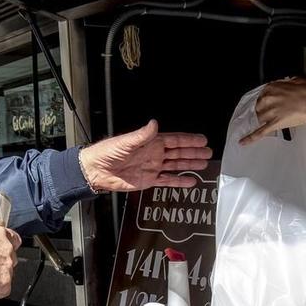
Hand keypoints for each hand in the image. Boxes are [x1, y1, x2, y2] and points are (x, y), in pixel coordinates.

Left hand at [79, 120, 211, 192]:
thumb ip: (142, 135)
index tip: (202, 140)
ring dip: (189, 164)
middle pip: (179, 152)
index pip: (174, 140)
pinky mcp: (148, 180)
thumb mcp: (126, 142)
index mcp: (150, 142)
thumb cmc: (106, 152)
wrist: (96, 170)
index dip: (189, 140)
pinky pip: (167, 180)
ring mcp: (152, 167)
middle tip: (208, 152)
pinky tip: (189, 181)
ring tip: (203, 164)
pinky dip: (179, 181)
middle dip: (194, 152)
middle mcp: (154, 153)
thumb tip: (154, 124)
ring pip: (176, 165)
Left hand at [239, 79, 305, 143]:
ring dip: (262, 121)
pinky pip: (260, 132)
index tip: (266, 104)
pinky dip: (250, 137)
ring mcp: (270, 112)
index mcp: (270, 88)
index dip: (264, 102)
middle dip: (263, 111)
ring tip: (268, 122)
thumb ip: (287, 83)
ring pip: (258, 119)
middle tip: (272, 113)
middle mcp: (267, 99)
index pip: (260, 96)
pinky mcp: (274, 124)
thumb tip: (289, 83)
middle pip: (257, 108)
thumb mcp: (295, 81)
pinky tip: (243, 142)